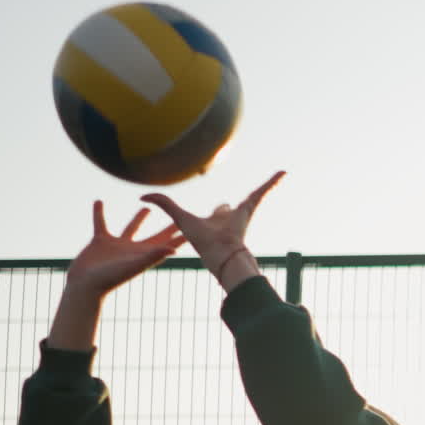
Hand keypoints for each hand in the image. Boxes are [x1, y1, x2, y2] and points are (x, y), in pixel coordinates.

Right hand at [67, 201, 185, 298]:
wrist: (85, 286)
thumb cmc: (109, 278)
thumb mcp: (133, 265)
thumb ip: (152, 256)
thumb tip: (173, 250)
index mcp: (143, 256)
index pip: (167, 245)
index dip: (180, 237)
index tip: (194, 229)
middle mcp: (132, 250)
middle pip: (155, 236)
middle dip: (167, 228)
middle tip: (179, 216)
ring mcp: (116, 246)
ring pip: (131, 228)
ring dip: (139, 219)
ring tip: (147, 207)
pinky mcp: (100, 241)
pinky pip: (101, 223)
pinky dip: (99, 212)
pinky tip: (98, 202)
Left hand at [140, 171, 285, 280]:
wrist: (223, 252)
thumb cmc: (203, 241)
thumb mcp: (179, 217)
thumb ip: (163, 204)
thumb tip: (141, 195)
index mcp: (218, 222)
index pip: (220, 213)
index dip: (219, 212)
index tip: (221, 210)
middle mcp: (232, 218)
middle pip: (236, 208)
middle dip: (241, 206)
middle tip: (246, 202)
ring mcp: (243, 213)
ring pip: (255, 197)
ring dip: (266, 188)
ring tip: (277, 177)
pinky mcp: (251, 207)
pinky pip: (263, 191)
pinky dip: (272, 182)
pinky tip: (283, 172)